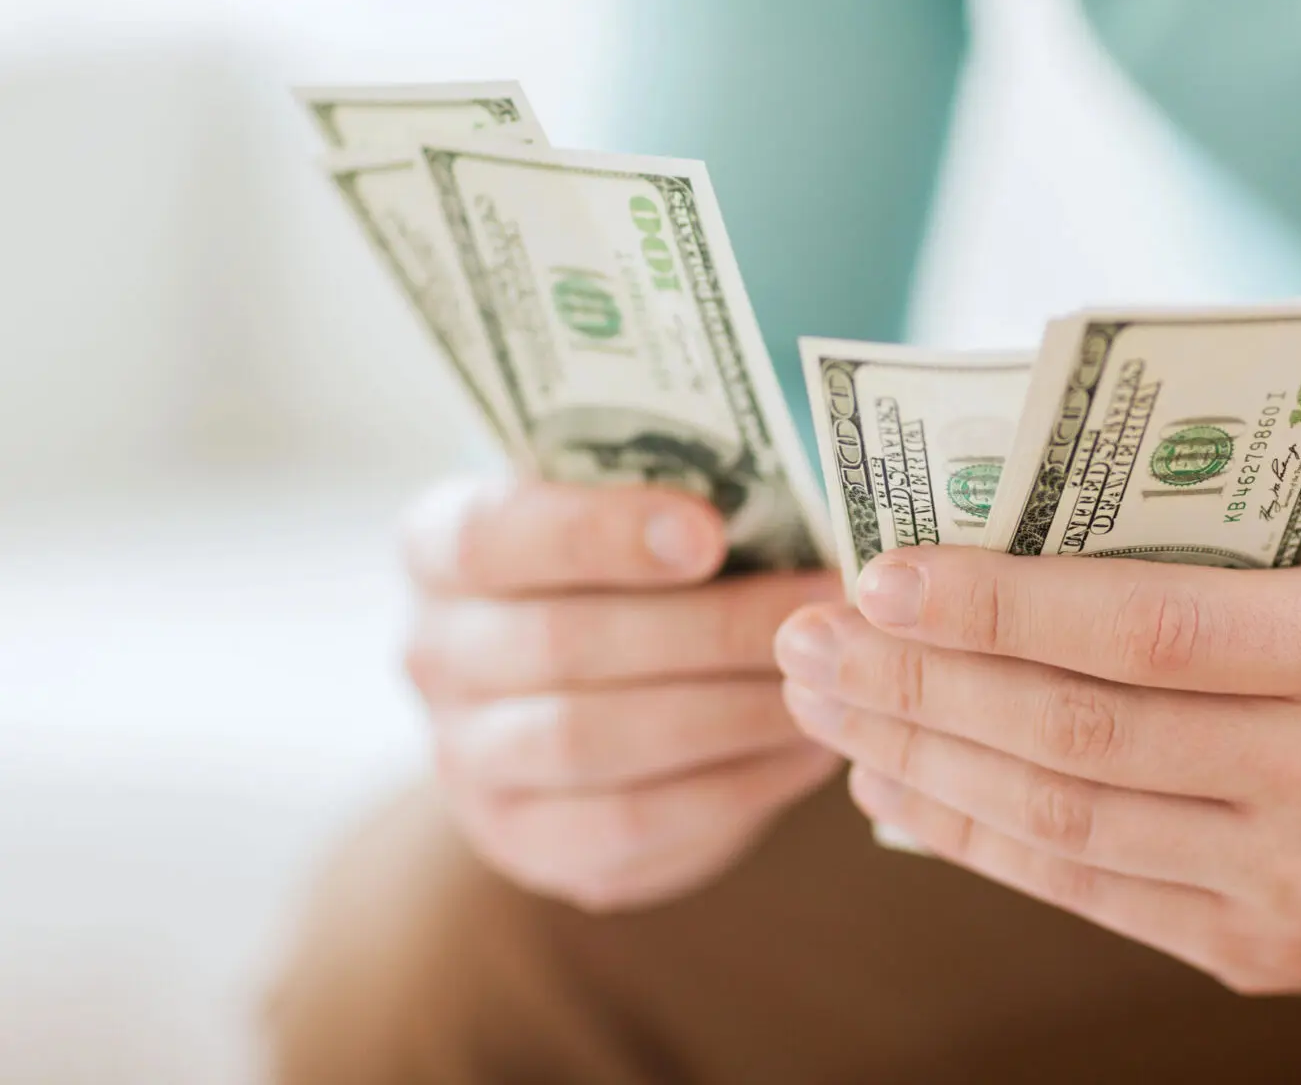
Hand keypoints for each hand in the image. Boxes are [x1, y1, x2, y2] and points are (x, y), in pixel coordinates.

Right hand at [402, 476, 840, 911]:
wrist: (590, 691)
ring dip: (730, 710)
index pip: (496, 535)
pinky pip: (630, 825)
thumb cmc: (634, 569)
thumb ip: (679, 496)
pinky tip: (808, 750)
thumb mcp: (634, 510)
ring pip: (595, 740)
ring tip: (828, 681)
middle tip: (820, 608)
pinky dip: (733, 786)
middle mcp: (434, 652)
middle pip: (562, 643)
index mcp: (442, 545)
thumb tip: (799, 500)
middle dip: (710, 627)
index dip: (601, 533)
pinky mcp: (528, 842)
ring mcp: (468, 759)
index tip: (710, 531)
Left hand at [774, 541, 1300, 992]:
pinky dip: (973, 837)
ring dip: (922, 762)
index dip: (1002, 605)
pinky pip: (1084, 891)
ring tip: (828, 706)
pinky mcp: (1264, 955)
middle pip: (1084, 734)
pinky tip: (895, 787)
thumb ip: (1182, 560)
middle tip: (811, 640)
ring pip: (1066, 821)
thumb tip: (974, 560)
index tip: (881, 573)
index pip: (1151, 626)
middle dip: (922, 686)